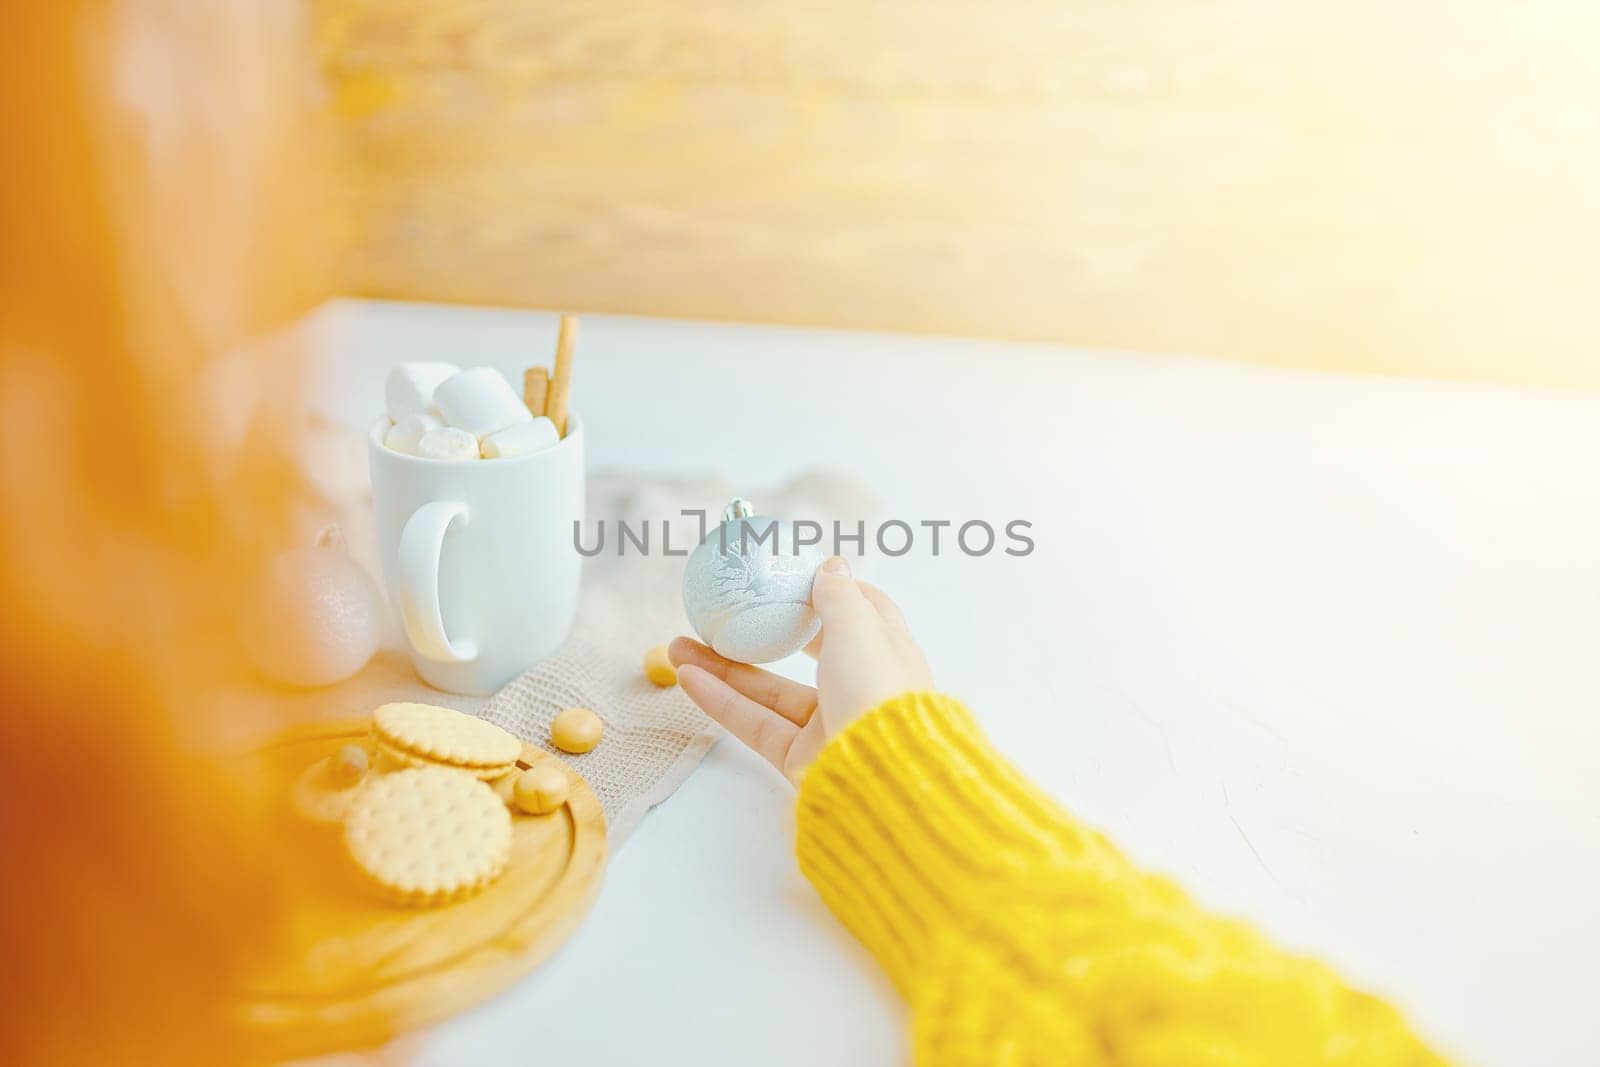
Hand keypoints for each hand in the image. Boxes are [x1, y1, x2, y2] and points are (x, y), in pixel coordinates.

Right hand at [668, 556, 932, 781]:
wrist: (882, 776)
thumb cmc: (878, 689)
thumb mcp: (859, 628)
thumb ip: (838, 595)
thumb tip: (831, 563)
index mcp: (888, 652)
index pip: (865, 613)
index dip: (833, 592)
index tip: (797, 578)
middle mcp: (860, 686)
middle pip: (808, 652)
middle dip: (763, 631)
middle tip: (729, 613)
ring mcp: (831, 724)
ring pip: (771, 691)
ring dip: (724, 668)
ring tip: (678, 647)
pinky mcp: (803, 759)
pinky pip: (756, 723)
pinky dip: (722, 702)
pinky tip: (687, 677)